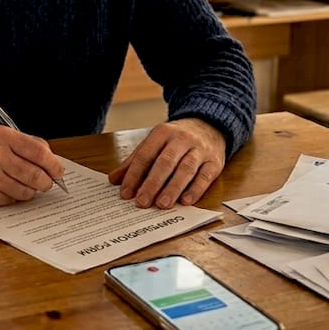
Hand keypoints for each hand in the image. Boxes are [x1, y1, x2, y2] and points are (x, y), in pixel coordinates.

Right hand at [0, 125, 65, 205]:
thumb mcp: (0, 134)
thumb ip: (26, 144)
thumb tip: (51, 160)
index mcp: (4, 137)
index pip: (39, 152)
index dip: (54, 165)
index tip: (58, 171)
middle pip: (35, 175)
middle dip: (45, 182)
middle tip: (46, 183)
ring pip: (25, 191)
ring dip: (30, 191)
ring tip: (26, 185)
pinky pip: (10, 200)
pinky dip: (13, 197)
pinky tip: (7, 189)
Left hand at [108, 118, 225, 208]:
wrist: (209, 125)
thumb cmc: (176, 139)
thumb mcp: (155, 143)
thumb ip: (135, 161)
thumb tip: (114, 179)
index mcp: (162, 132)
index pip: (145, 154)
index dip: (134, 174)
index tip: (125, 193)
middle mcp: (181, 139)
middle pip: (165, 162)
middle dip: (152, 183)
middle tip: (142, 202)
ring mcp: (200, 150)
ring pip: (185, 169)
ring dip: (173, 188)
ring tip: (162, 204)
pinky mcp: (215, 161)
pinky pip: (205, 176)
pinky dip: (196, 189)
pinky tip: (186, 201)